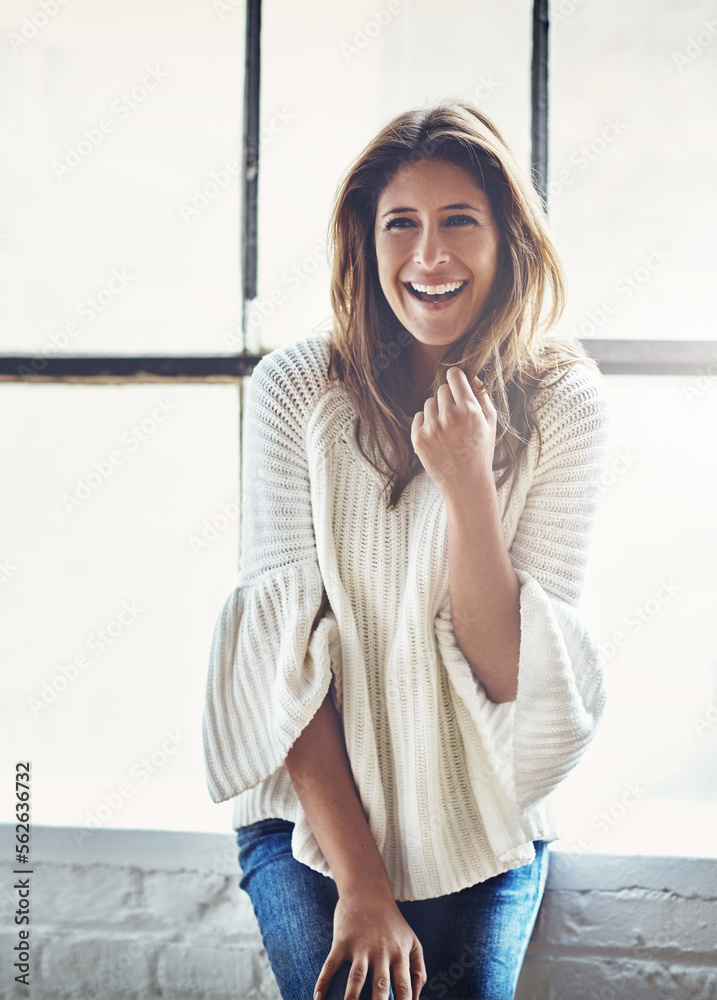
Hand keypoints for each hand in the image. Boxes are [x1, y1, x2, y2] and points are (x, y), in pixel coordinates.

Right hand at [313, 888, 426, 999]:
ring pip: (357, 979)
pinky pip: (331, 965)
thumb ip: (419, 970)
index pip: (404, 987)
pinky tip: (318, 998)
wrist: (367, 891)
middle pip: (380, 987)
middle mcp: (381, 952)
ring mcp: (360, 946)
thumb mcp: (412, 942)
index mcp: (399, 954)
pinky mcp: (342, 941)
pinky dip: (323, 982)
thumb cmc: (392, 922)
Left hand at [410, 366, 496, 498]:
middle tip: (456, 417)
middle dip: (449, 399)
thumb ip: (482, 396)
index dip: (456, 377)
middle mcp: (449, 417)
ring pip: (429, 403)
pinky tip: (438, 438)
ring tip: (448, 430)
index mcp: (469, 410)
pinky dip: (426, 424)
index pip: (454, 375)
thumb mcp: (490, 423)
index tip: (456, 382)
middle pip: (442, 389)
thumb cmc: (480, 451)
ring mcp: (432, 428)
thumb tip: (471, 376)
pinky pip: (419, 417)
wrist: (466, 483)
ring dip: (437, 412)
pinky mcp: (418, 438)